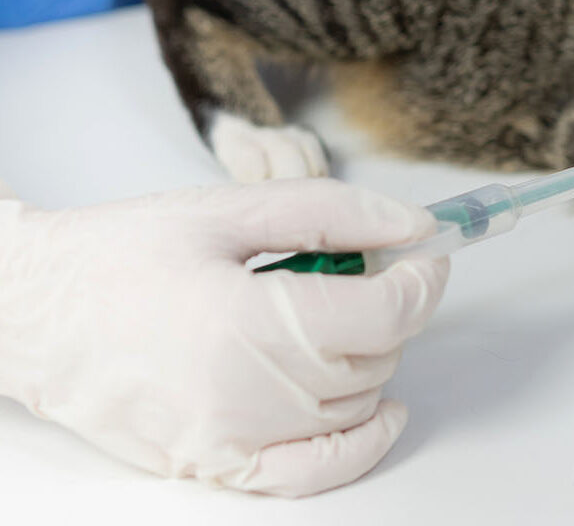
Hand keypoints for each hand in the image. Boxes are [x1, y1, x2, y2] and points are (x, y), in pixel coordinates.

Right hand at [0, 180, 447, 496]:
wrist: (34, 310)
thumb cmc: (119, 256)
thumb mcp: (229, 209)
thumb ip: (332, 212)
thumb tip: (415, 227)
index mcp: (244, 322)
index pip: (382, 316)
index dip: (421, 282)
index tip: (427, 257)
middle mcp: (239, 394)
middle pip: (372, 361)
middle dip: (390, 312)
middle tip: (368, 273)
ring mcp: (225, 440)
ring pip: (354, 409)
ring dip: (369, 362)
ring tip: (330, 316)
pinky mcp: (212, 465)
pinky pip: (313, 473)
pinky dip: (358, 444)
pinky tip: (378, 411)